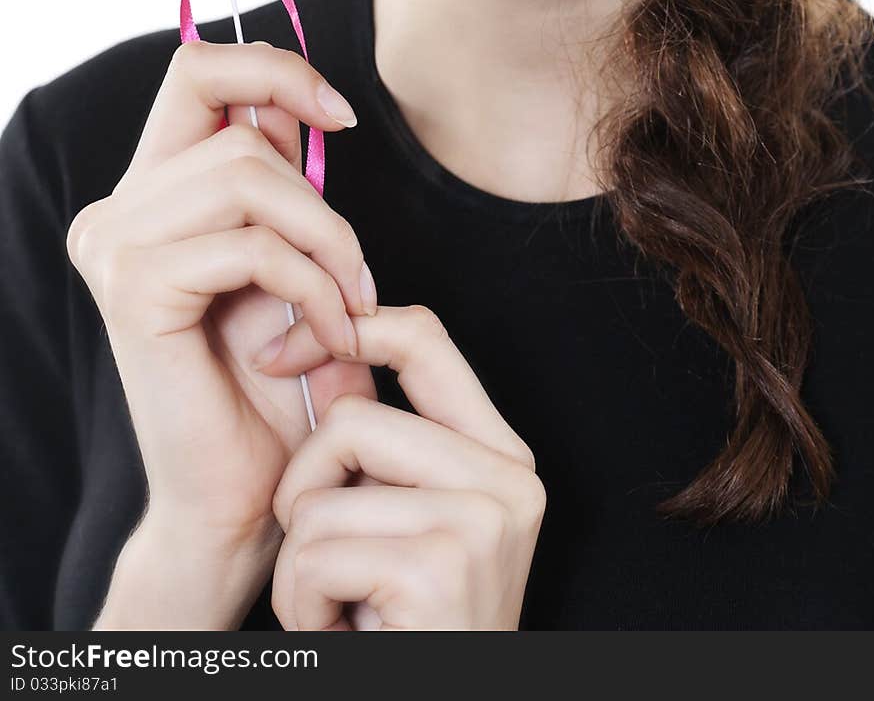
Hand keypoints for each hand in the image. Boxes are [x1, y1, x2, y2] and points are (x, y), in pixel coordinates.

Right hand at [65, 40, 378, 560]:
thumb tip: (295, 103)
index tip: (340, 116)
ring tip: (351, 306)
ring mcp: (115, 246)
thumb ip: (281, 181)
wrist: (243, 497)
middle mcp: (117, 211)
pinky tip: (330, 337)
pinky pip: (252, 247)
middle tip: (359, 273)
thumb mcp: (290, 258)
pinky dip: (314, 287)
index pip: (197, 69)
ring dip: (326, 243)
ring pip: (249, 178)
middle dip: (322, 198)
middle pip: (237, 128)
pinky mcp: (134, 292)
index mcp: (149, 192)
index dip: (275, 69)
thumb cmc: (275, 384)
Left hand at [259, 304, 546, 629]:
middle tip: (326, 559)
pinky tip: (341, 633)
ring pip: (321, 493)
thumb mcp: (403, 521)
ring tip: (339, 607)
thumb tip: (315, 352)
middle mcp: (509, 481)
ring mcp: (481, 523)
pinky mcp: (440, 568)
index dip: (346, 326)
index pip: (425, 335)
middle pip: (351, 419)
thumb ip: (381, 444)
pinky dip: (301, 606)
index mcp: (502, 456)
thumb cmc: (405, 627)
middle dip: (305, 491)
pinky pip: (314, 554)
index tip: (279, 352)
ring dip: (299, 565)